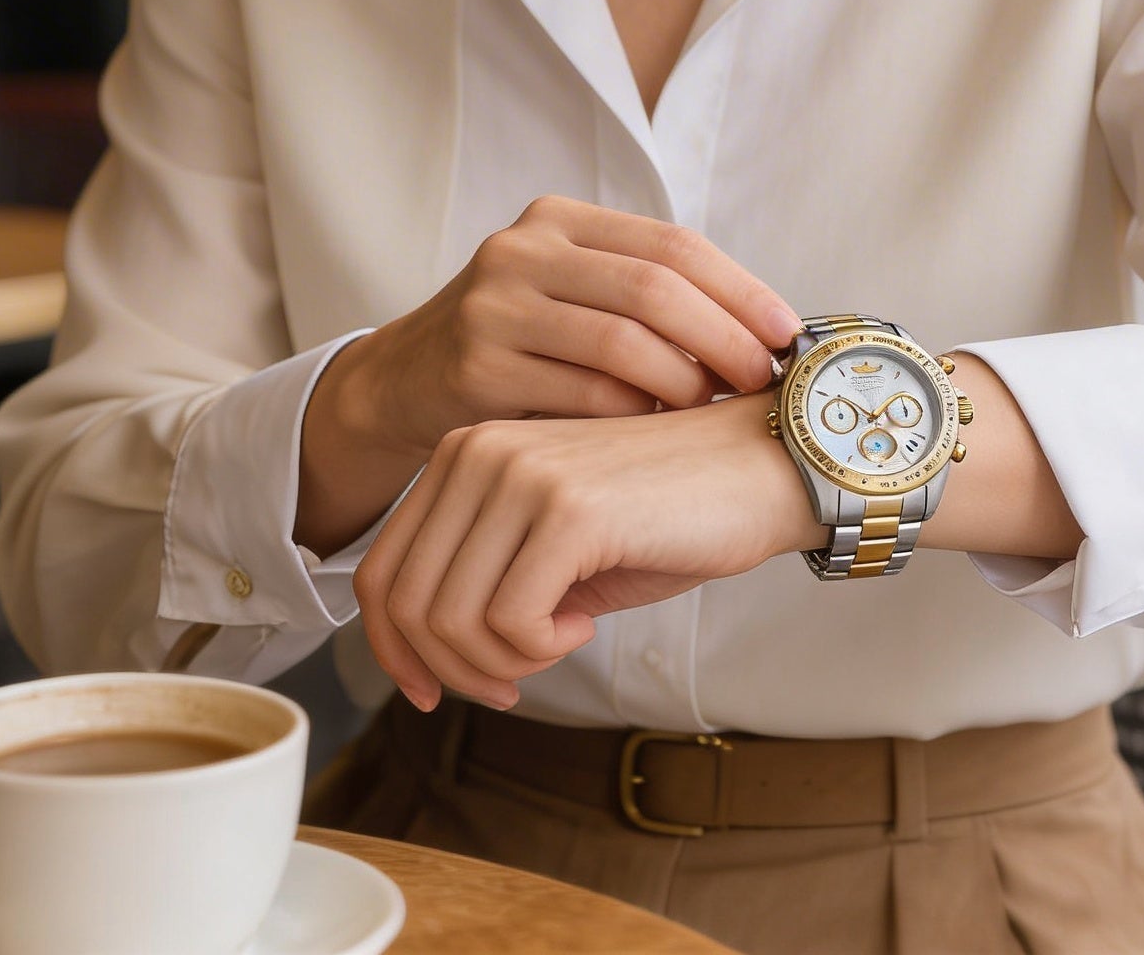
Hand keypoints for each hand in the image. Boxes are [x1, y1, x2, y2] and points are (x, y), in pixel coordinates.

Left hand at [352, 390, 819, 711]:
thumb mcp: (550, 542)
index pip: (381, 572)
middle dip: (454, 671)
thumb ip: (481, 575)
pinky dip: (543, 648)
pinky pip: (510, 623)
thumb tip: (417, 655)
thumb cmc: (668, 513)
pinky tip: (587, 620)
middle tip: (516, 681)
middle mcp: (479, 452)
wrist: (762, 470)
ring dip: (503, 663)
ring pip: (452, 621)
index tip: (435, 691)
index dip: (396, 652)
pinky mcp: (568, 509)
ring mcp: (520, 474)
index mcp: (466, 453)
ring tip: (563, 637)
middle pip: (405, 605)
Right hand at [362, 197, 798, 450]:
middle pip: (653, 288)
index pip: (672, 242)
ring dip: (684, 383)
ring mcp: (494, 306)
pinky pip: (580, 397)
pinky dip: (632, 419)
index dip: (738, 288)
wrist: (403, 382)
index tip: (786, 333)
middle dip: (723, 336)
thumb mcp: (572, 293)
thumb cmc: (520, 343)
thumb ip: (645, 296)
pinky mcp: (474, 368)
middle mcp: (523, 249)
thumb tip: (766, 330)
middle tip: (763, 379)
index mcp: (560, 220)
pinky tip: (658, 436)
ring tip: (715, 410)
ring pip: (620, 343)